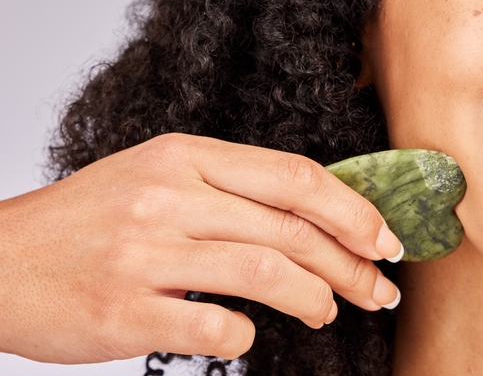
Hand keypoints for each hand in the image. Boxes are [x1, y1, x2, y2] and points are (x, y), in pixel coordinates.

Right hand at [0, 133, 402, 362]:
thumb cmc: (88, 221)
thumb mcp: (157, 175)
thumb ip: (232, 188)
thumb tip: (320, 217)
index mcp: (184, 155)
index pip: (294, 177)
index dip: (353, 210)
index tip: (385, 237)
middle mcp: (168, 196)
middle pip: (291, 228)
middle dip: (351, 262)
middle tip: (377, 287)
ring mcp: (145, 253)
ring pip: (266, 271)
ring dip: (316, 297)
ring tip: (329, 310)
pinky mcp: (125, 311)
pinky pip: (216, 327)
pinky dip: (248, 336)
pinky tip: (251, 334)